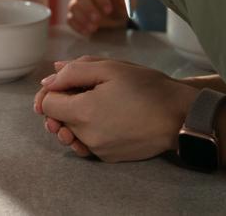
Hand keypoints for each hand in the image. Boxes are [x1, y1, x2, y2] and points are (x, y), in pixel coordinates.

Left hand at [33, 56, 195, 162]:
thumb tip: (48, 81)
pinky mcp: (109, 158)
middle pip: (56, 120)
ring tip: (92, 103)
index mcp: (82, 112)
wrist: (179, 116)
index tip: (64, 83)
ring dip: (73, 118)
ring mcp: (98, 150)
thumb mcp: (109, 68)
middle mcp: (86, 136)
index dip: (50, 90)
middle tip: (82, 89)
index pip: (46, 104)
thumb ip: (73, 71)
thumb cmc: (146, 88)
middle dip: (62, 104)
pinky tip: (102, 118)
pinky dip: (87, 131)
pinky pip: (87, 144)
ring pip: (70, 133)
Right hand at [66, 0, 129, 34]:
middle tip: (97, 20)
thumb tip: (124, 2)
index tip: (109, 10)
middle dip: (89, 8)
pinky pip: (70, 18)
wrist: (112, 16)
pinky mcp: (72, 13)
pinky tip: (86, 32)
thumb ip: (127, 2)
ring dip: (82, 18)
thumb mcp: (126, 5)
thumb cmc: (118, 7)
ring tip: (93, 28)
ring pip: (74, 6)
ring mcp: (76, 1)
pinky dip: (77, 25)